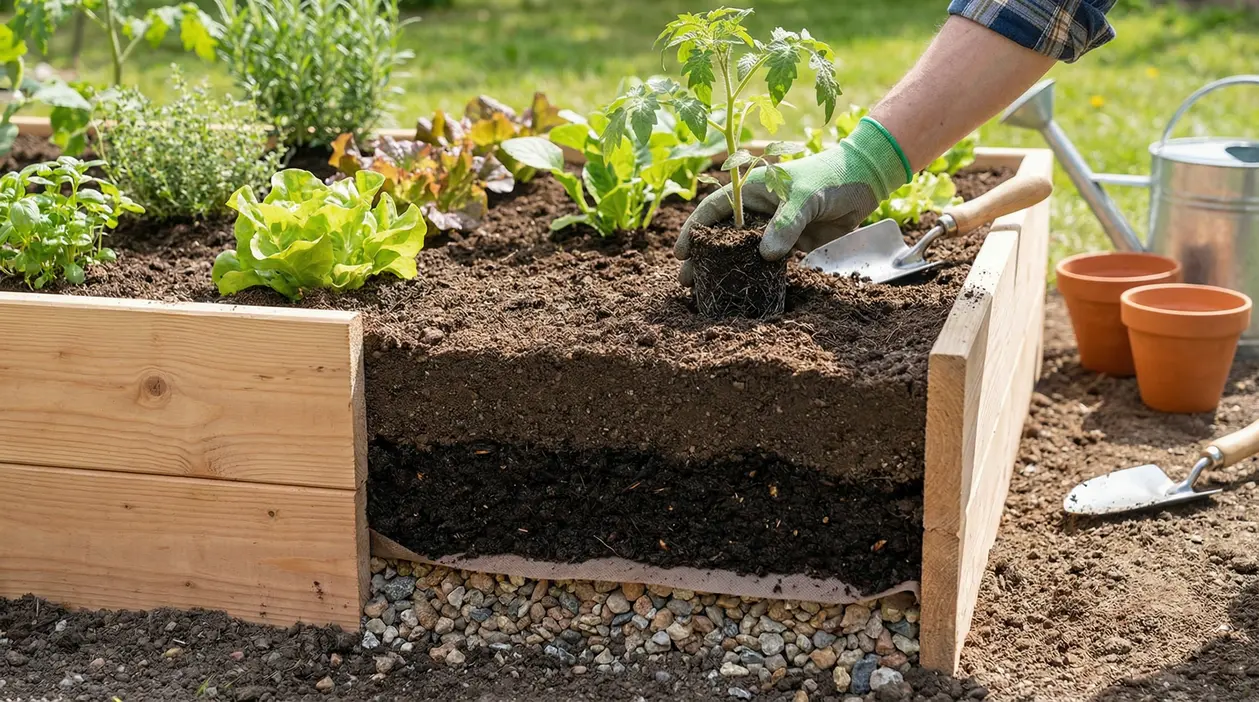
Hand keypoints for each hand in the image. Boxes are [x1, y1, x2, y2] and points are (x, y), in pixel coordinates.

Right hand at [675, 117, 910, 285]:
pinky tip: (744, 293)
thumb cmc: (830, 178)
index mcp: (752, 190)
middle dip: (703, 258)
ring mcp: (774, 229)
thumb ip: (785, 224)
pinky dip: (756, 277)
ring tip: (707, 293)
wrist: (865, 182)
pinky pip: (769, 264)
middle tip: (687, 282)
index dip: (694, 230)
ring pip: (743, 252)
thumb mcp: (805, 197)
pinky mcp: (792, 245)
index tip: (681, 253)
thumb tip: (765, 256)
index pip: (713, 210)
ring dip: (726, 271)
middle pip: (723, 236)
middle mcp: (758, 210)